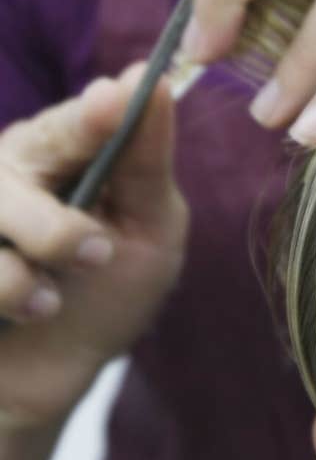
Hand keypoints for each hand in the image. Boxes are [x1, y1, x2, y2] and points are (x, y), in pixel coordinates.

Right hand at [0, 67, 187, 428]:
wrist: (50, 380)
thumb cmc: (106, 298)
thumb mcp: (148, 232)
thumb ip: (147, 164)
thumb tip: (156, 79)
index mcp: (56, 152)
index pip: (71, 122)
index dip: (90, 117)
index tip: (112, 103)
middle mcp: (4, 172)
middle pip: (17, 164)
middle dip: (56, 229)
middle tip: (94, 257)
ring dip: (25, 279)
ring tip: (48, 304)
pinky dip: (5, 301)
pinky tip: (13, 319)